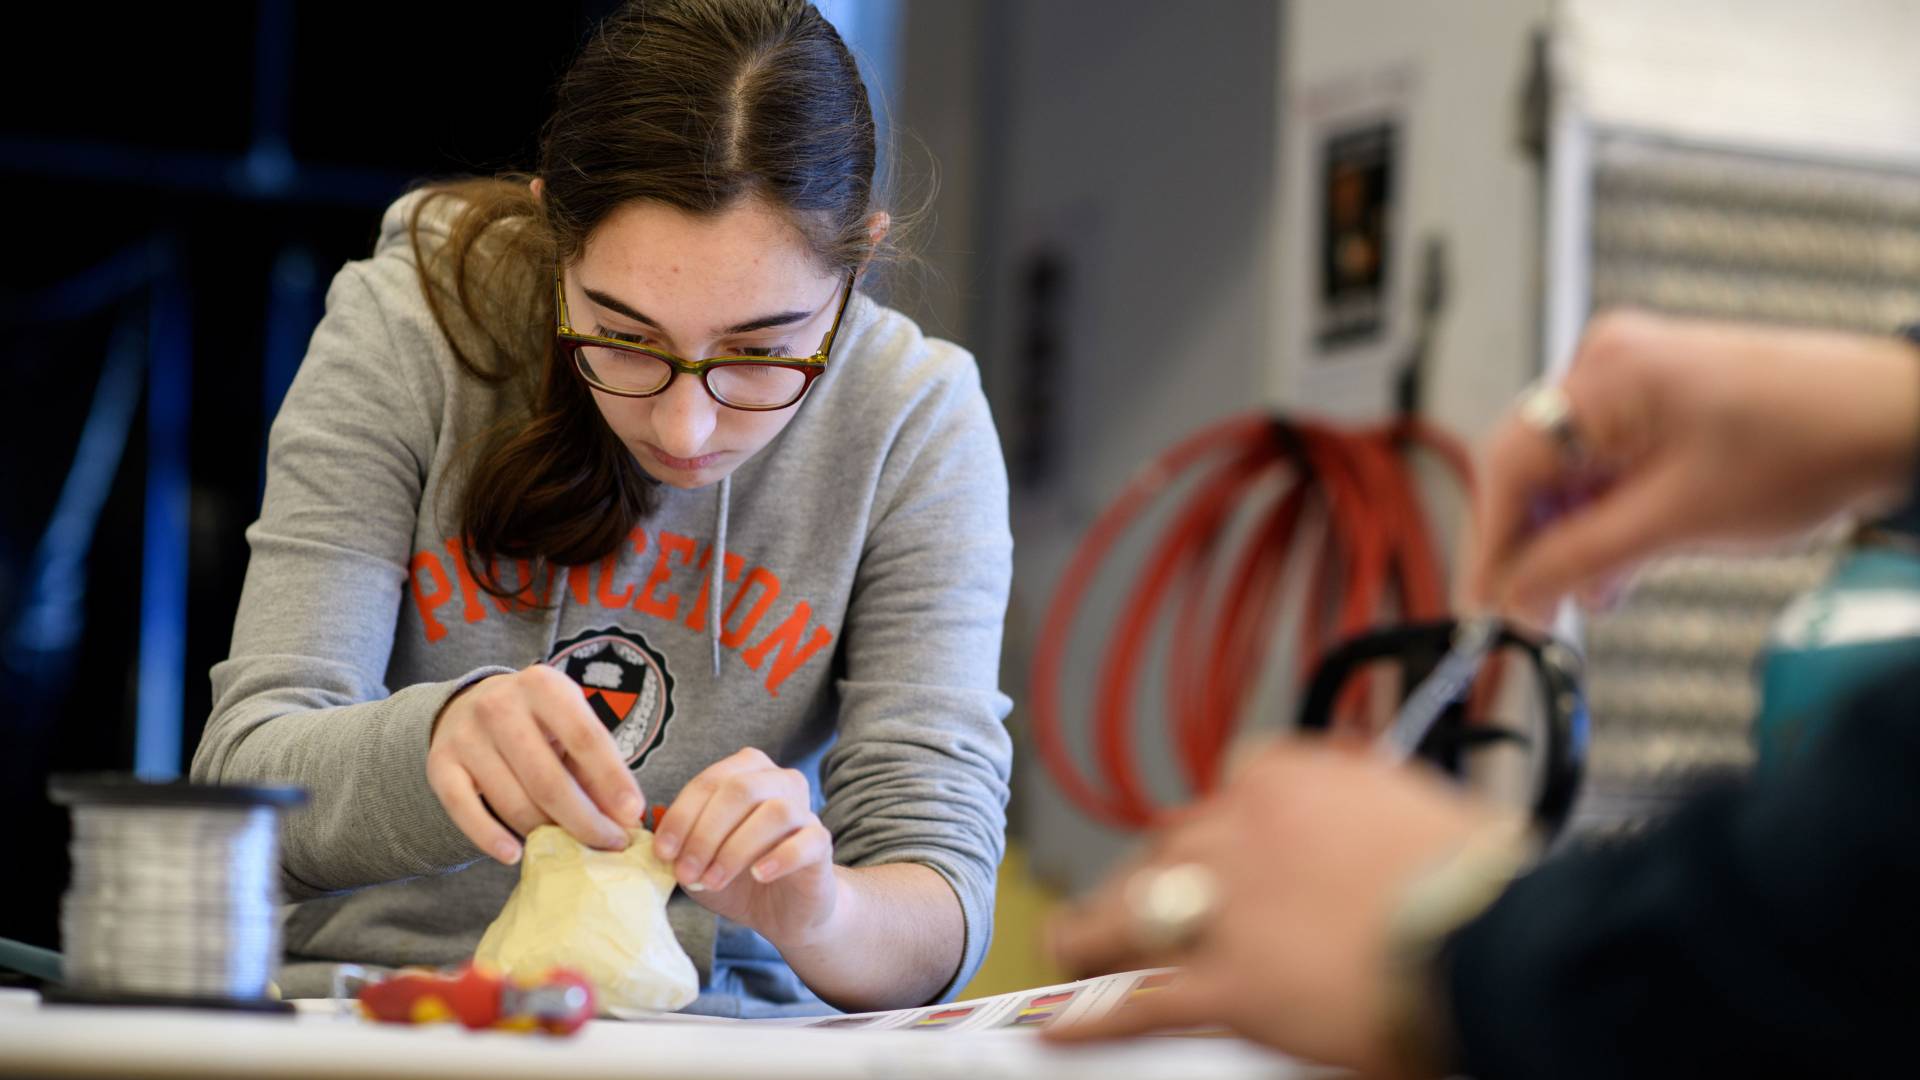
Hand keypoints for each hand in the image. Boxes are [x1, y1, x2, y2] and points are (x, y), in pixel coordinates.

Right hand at [427, 664, 642, 863]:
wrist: (469, 705)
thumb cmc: (538, 722)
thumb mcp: (571, 724)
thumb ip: (597, 766)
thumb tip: (625, 819)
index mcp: (543, 685)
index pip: (586, 738)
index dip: (612, 779)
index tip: (633, 814)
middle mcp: (500, 705)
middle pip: (549, 780)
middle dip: (585, 820)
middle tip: (610, 845)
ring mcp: (466, 735)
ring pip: (512, 801)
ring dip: (547, 833)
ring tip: (572, 847)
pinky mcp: (440, 764)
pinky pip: (465, 811)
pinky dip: (491, 838)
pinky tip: (515, 855)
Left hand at [652, 747, 839, 947]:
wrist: (783, 909)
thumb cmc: (736, 877)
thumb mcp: (698, 859)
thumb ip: (677, 843)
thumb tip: (650, 834)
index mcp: (746, 772)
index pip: (709, 782)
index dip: (682, 816)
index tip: (662, 853)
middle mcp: (779, 781)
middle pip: (740, 790)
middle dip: (705, 833)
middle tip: (686, 872)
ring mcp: (804, 810)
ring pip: (774, 812)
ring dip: (735, 849)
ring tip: (713, 880)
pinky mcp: (821, 842)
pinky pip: (805, 841)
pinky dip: (778, 858)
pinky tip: (758, 876)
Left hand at [1044, 740, 1494, 1074]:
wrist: (1495, 941)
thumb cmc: (1479, 881)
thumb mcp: (1418, 814)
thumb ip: (1363, 817)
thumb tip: (1369, 832)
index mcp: (1285, 778)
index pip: (1223, 795)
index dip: (1213, 834)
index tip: (1212, 853)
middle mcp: (1238, 831)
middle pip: (1166, 851)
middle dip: (1147, 882)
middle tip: (1134, 908)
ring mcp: (1224, 909)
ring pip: (1132, 915)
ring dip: (1095, 936)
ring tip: (1072, 950)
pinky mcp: (1227, 987)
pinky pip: (1142, 1001)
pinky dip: (1095, 1018)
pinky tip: (1061, 1028)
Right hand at [1469, 311, 1919, 622]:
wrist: (1900, 422)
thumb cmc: (1812, 447)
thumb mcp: (1678, 520)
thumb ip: (1581, 559)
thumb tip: (1514, 595)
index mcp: (1606, 374)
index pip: (1511, 465)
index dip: (1492, 544)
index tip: (1485, 605)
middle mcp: (1608, 363)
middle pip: (1534, 467)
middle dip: (1536, 544)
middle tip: (1533, 613)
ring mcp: (1634, 377)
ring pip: (1570, 472)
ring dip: (1575, 536)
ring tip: (1595, 592)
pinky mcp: (1660, 399)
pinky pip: (1605, 464)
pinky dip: (1608, 515)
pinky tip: (1621, 562)